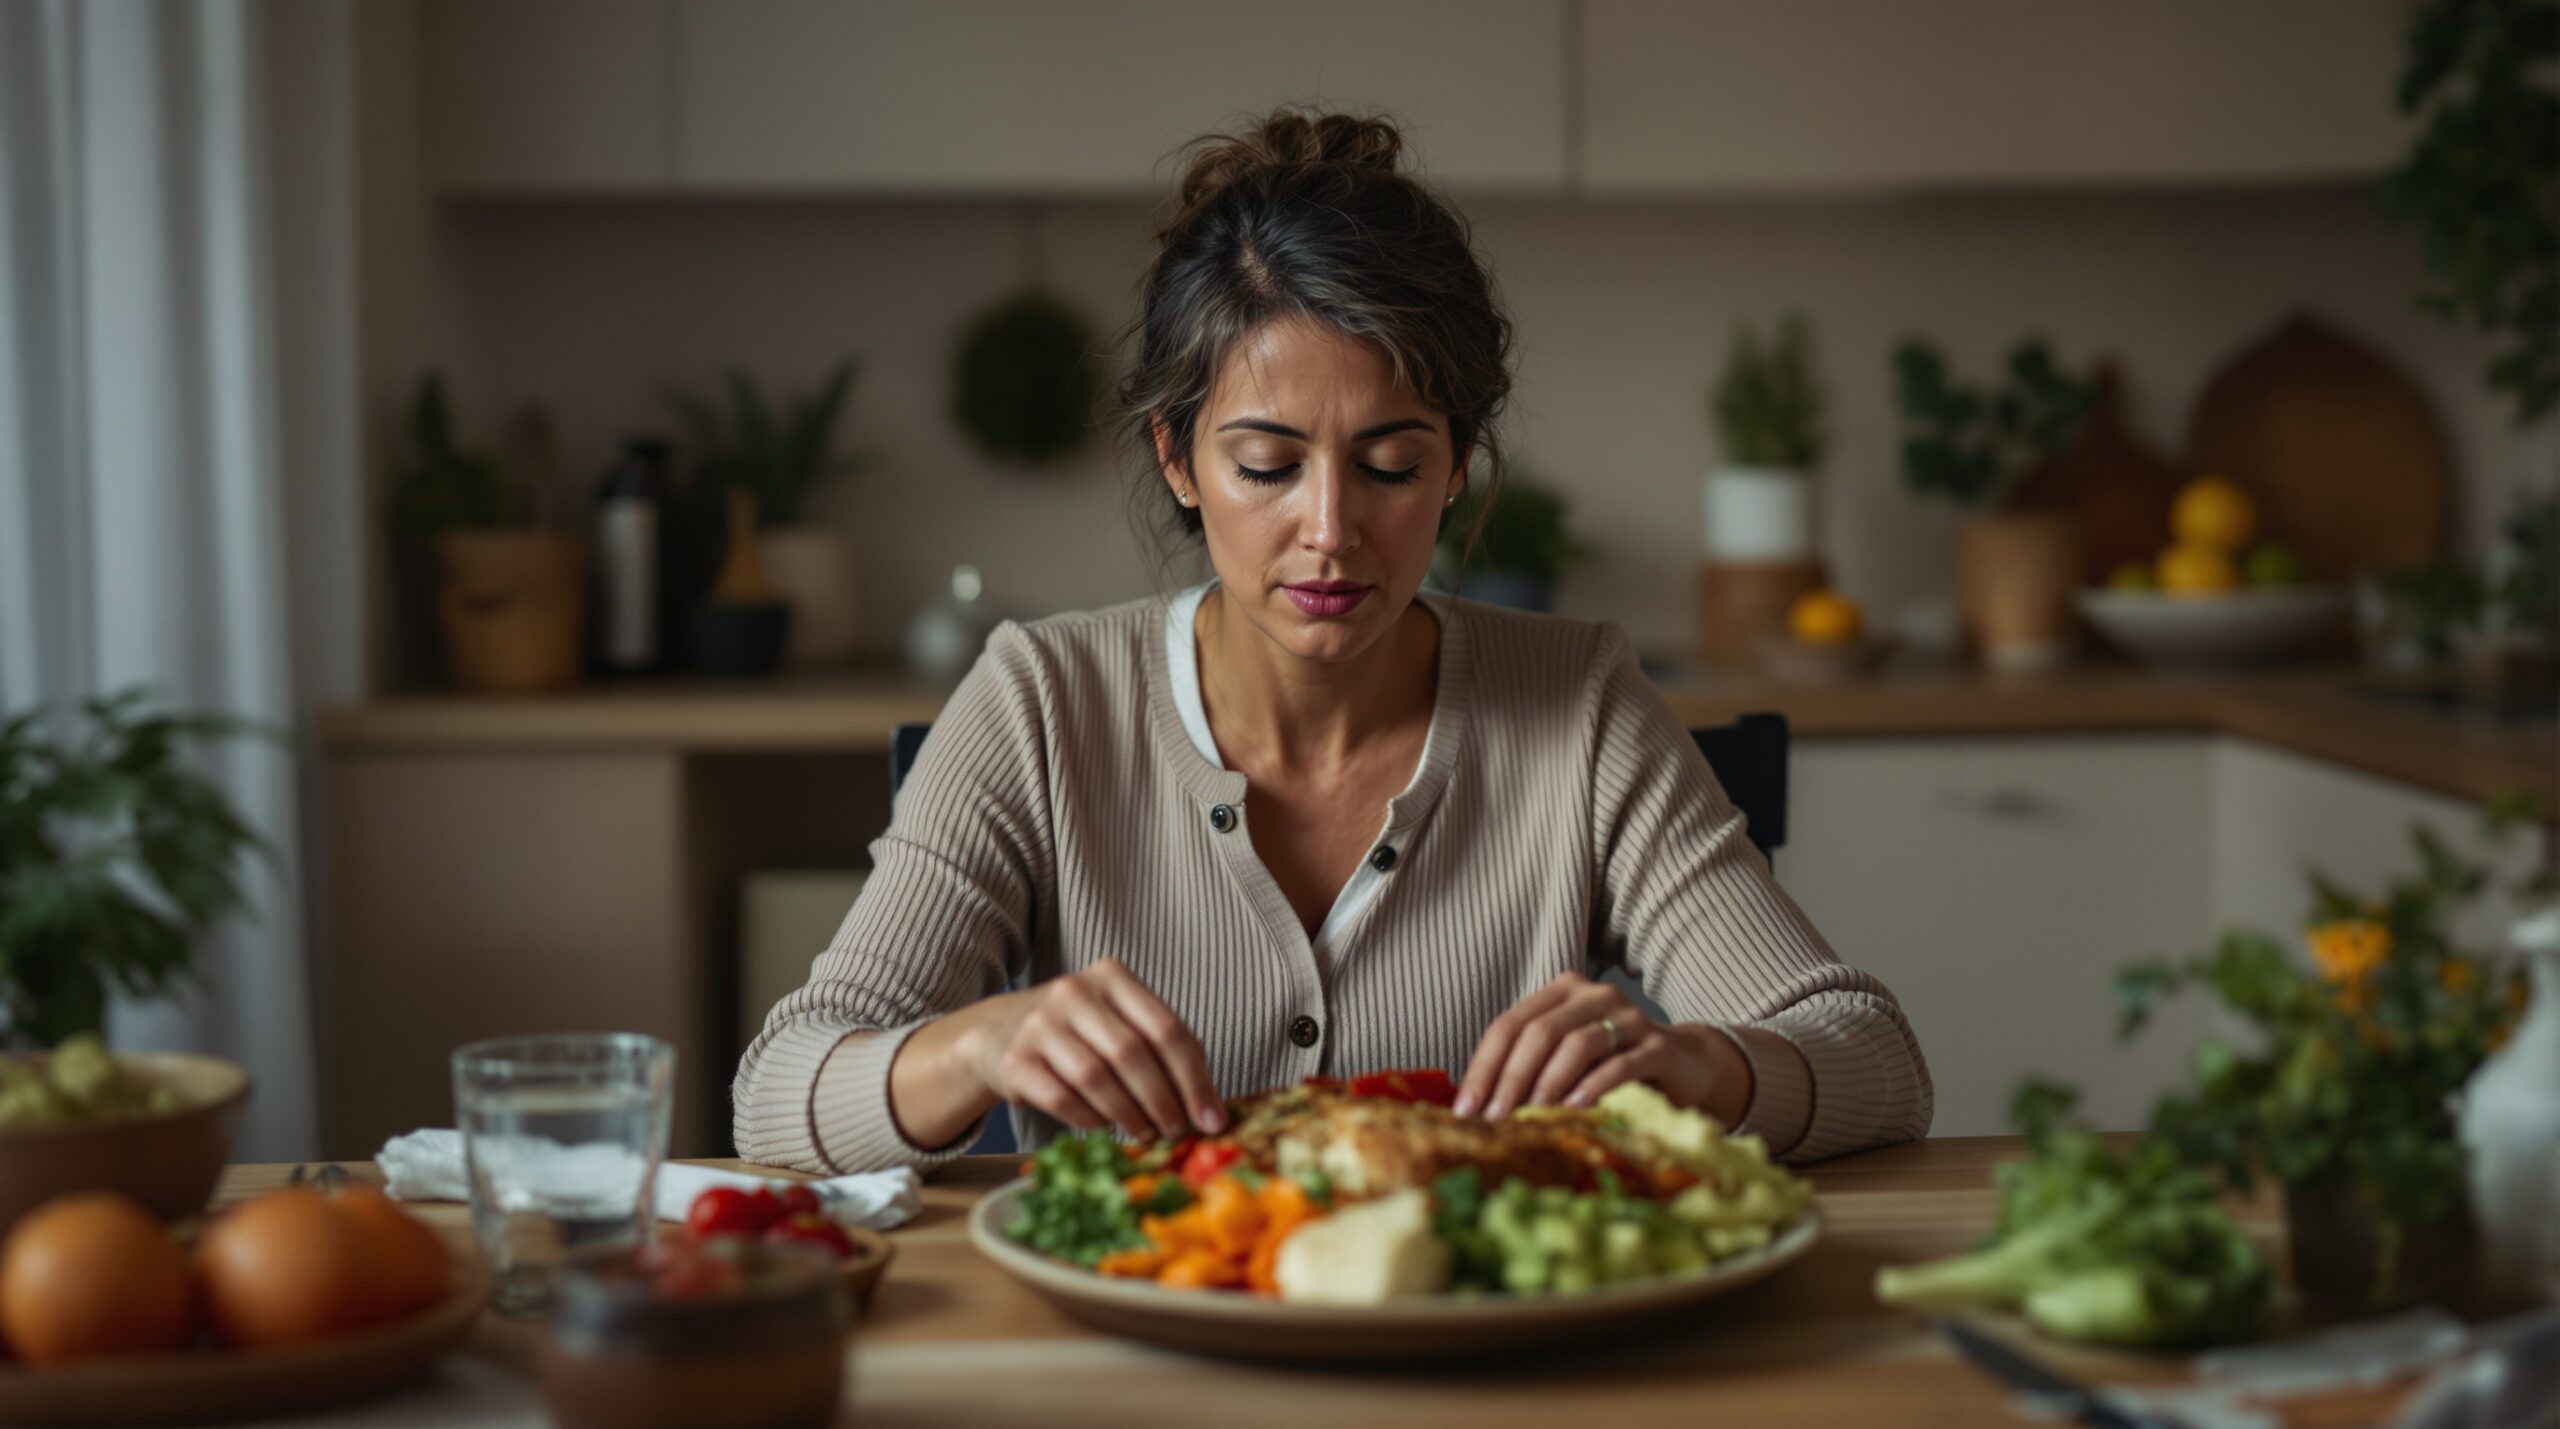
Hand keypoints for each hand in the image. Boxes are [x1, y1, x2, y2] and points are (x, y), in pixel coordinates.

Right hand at [953, 959, 1225, 1140]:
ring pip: (1096, 1077)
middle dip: (1162, 1101)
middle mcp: (1073, 992)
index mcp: (1112, 976)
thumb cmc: (1079, 1033)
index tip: (1211, 1119)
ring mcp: (1040, 1024)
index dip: (1194, 1080)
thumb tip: (1210, 1110)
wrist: (999, 1032)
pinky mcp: (1015, 1059)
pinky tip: (1104, 1125)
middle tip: (1176, 1131)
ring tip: (1144, 1131)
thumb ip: (1164, 1051)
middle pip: (1132, 1053)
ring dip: (1128, 1114)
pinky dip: (1091, 1119)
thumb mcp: (1121, 1022)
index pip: (1166, 1029)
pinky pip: (1063, 1099)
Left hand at [1454, 971, 1752, 1123]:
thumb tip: (1473, 1108)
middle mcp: (1593, 995)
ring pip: (1576, 1043)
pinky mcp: (1658, 1046)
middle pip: (1538, 1032)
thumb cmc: (1611, 1066)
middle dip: (1510, 1078)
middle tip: (1494, 1119)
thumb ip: (1528, 1069)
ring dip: (1548, 1082)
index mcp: (1560, 992)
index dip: (1483, 1067)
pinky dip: (1594, 1085)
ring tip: (1531, 1115)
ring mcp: (1629, 1017)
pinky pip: (1620, 1063)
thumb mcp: (1565, 1061)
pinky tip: (1575, 1107)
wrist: (1685, 1067)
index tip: (1464, 1110)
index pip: (1509, 1024)